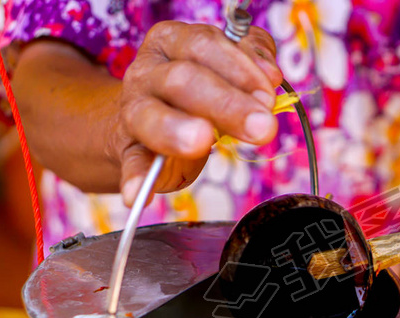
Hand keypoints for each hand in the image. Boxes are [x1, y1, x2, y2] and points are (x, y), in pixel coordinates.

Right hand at [115, 21, 282, 205]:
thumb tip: (270, 75)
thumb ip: (251, 60)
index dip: (241, 68)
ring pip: (150, 115)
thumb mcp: (226, 66)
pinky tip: (136, 193)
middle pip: (183, 80)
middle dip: (227, 103)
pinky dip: (135, 178)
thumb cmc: (199, 92)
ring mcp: (134, 110)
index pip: (205, 45)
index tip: (269, 93)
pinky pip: (132, 162)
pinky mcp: (129, 149)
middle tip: (262, 126)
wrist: (152, 123)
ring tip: (203, 141)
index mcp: (172, 41)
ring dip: (178, 129)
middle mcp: (147, 71)